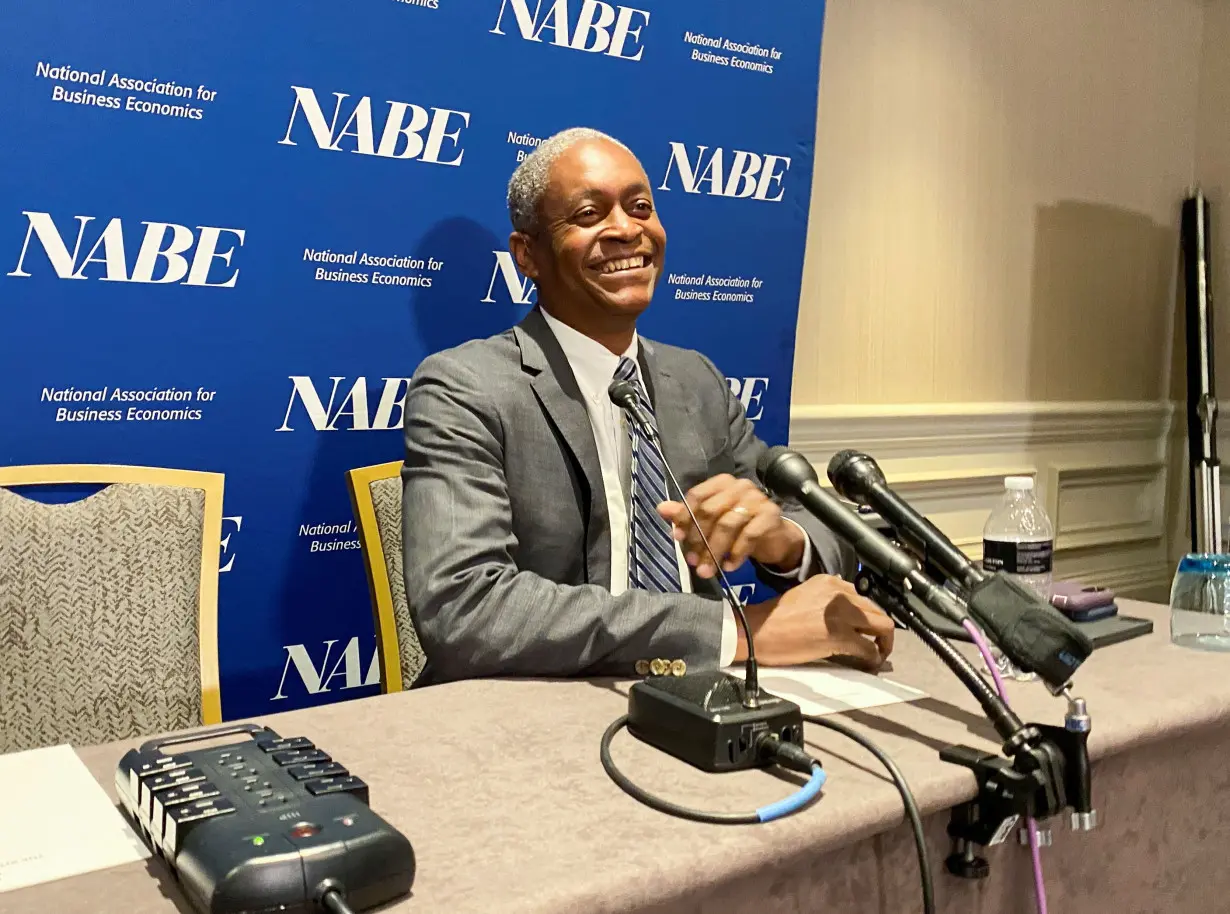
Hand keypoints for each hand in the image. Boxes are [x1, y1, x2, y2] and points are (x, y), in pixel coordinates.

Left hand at [657, 473, 804, 577]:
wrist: (774, 537)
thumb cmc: (739, 527)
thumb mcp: (711, 522)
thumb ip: (687, 515)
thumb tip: (661, 508)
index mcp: (722, 483)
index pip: (697, 496)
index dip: (685, 517)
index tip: (678, 538)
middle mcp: (740, 486)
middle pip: (711, 511)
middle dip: (699, 539)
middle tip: (692, 561)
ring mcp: (757, 499)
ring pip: (728, 525)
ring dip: (714, 551)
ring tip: (707, 570)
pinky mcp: (771, 515)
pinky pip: (749, 535)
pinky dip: (736, 554)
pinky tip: (728, 567)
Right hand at [736, 575, 894, 670]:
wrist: (756, 631)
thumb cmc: (774, 619)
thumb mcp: (805, 595)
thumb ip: (828, 600)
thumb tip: (847, 615)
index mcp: (830, 582)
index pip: (864, 597)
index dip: (868, 615)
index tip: (867, 628)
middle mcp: (839, 594)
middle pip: (877, 610)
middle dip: (881, 630)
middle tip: (877, 644)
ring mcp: (840, 615)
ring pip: (883, 626)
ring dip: (884, 643)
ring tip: (876, 654)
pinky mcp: (838, 636)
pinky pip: (869, 648)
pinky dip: (873, 658)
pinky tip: (868, 663)